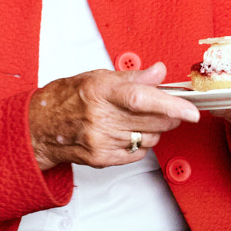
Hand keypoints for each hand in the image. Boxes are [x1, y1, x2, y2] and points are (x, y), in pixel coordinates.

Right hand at [27, 63, 199, 169]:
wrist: (39, 128)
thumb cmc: (66, 99)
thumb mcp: (97, 77)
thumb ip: (132, 78)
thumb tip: (159, 72)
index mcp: (100, 92)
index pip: (143, 98)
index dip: (171, 105)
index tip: (191, 110)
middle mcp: (100, 118)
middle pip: (152, 122)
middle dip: (169, 116)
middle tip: (167, 108)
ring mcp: (101, 141)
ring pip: (149, 139)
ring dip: (153, 130)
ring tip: (137, 120)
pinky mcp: (101, 159)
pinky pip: (138, 154)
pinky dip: (140, 144)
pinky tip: (127, 133)